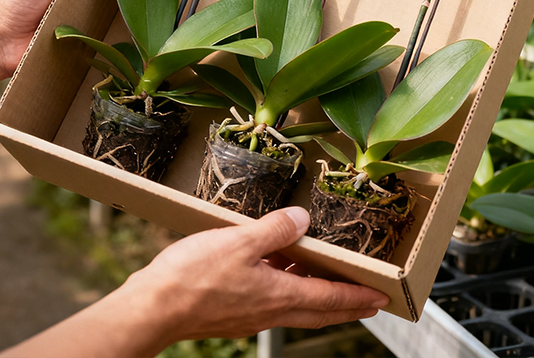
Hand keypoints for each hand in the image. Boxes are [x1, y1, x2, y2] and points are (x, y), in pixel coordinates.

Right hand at [127, 206, 389, 341]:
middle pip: (318, 310)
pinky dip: (287, 287)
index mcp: (279, 296)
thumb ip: (276, 230)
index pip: (330, 300)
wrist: (152, 309)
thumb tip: (303, 220)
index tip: (380, 298)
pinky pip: (271, 299)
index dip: (357, 297)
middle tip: (367, 300)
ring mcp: (250, 313)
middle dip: (345, 304)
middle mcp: (269, 310)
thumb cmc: (192, 278)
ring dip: (316, 295)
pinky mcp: (232, 310)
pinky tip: (277, 267)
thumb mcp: (240, 242)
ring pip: (295, 305)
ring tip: (328, 279)